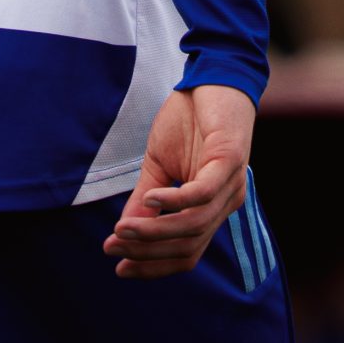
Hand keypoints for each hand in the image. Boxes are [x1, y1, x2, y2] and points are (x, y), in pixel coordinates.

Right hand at [102, 83, 254, 279]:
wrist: (211, 76)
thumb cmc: (188, 119)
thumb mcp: (159, 163)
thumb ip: (145, 198)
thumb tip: (124, 229)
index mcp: (212, 209)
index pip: (186, 253)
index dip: (153, 265)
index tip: (119, 266)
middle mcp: (226, 205)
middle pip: (188, 246)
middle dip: (148, 252)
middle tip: (112, 247)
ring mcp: (231, 185)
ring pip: (193, 225)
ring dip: (154, 231)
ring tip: (123, 228)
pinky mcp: (230, 161)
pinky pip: (202, 193)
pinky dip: (174, 201)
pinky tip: (150, 198)